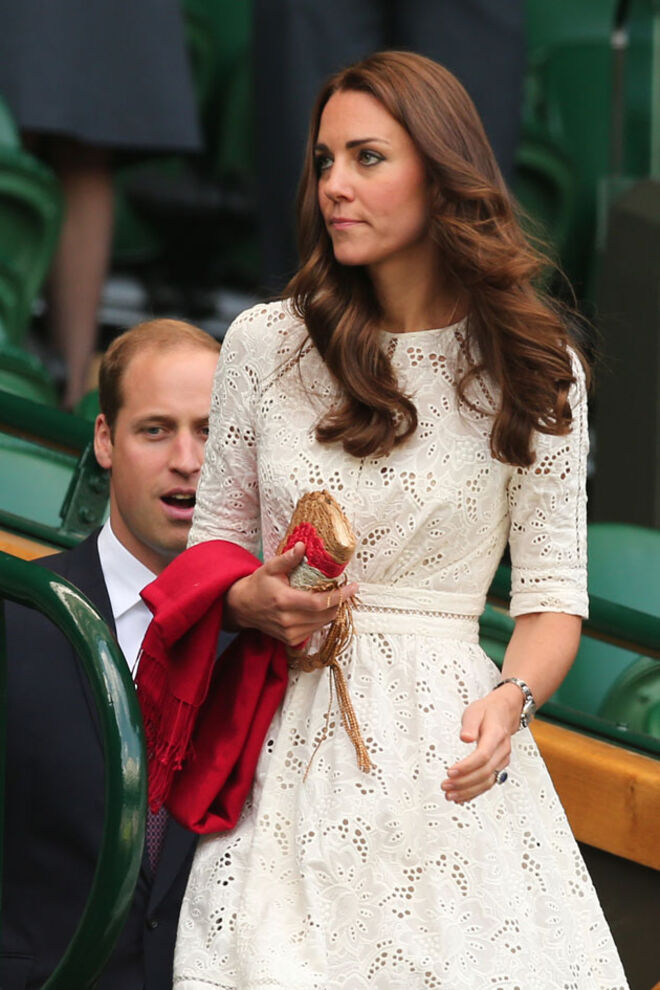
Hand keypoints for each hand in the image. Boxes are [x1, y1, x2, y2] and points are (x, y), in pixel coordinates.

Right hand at [224, 541, 358, 646]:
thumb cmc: (258, 585)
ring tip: (335, 596)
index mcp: (284, 601)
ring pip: (323, 623)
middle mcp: (288, 620)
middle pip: (325, 615)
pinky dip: (323, 618)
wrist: (242, 607)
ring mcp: (290, 633)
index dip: (339, 596)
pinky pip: (315, 629)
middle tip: (346, 589)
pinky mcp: (291, 640)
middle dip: (340, 602)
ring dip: (333, 610)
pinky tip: (322, 607)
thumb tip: (303, 547)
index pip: (319, 603)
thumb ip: (288, 558)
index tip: (353, 587)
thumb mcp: (270, 567)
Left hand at [440, 684, 521, 803]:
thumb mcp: (475, 711)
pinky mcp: (499, 766)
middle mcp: (502, 750)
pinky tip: (462, 797)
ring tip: (450, 795)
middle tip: (445, 786)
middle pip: (485, 772)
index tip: (450, 772)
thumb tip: (465, 738)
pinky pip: (489, 783)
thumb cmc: (487, 711)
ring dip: (468, 791)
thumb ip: (470, 724)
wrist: (505, 712)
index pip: (483, 756)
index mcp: (496, 735)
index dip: (466, 766)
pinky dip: (475, 792)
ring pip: (488, 781)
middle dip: (464, 782)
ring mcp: (502, 760)